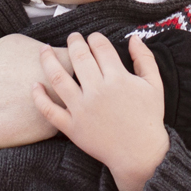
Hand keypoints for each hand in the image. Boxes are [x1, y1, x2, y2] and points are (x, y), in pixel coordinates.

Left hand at [33, 33, 169, 190]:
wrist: (140, 153)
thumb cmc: (148, 118)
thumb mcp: (155, 85)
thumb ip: (145, 59)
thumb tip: (133, 38)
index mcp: (118, 78)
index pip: (100, 47)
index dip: (95, 38)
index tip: (93, 38)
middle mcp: (97, 91)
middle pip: (79, 56)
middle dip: (74, 41)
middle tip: (72, 37)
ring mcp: (82, 109)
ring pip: (58, 78)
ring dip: (48, 60)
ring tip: (45, 50)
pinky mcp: (72, 127)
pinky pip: (49, 110)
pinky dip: (39, 97)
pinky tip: (34, 84)